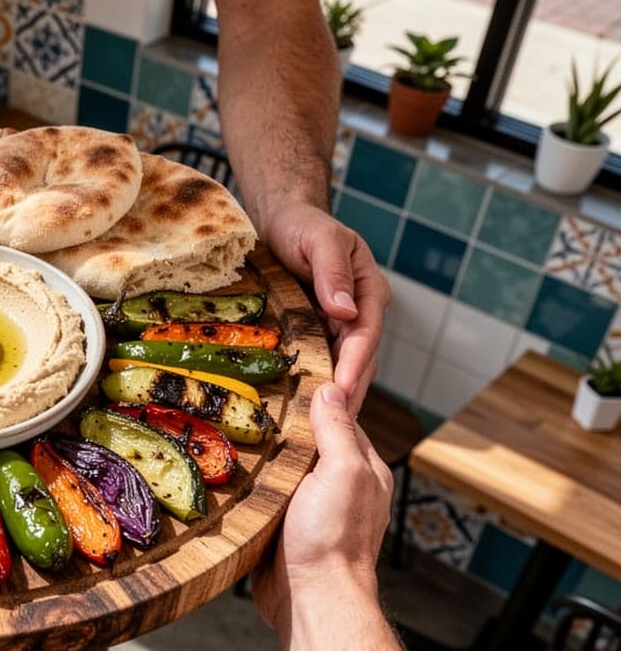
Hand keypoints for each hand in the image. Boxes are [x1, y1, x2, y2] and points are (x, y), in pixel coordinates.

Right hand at [252, 383, 392, 630]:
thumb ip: (337, 431)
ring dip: (262, 454)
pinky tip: (230, 469)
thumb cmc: (333, 540)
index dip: (317, 396)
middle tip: (248, 397)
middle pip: (307, 441)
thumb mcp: (342, 472)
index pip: (339, 418)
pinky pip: (265, 494)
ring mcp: (309, 507)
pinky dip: (250, 483)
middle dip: (283, 424)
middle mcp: (337, 486)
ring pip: (283, 467)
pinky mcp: (282, 526)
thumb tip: (330, 389)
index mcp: (360, 468)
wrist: (311, 600)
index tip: (288, 374)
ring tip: (231, 426)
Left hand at [263, 203, 389, 410]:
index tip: (342, 390)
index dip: (355, 364)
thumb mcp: (320, 239)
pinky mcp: (318, 332)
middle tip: (335, 428)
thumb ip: (333, 271)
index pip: (366, 334)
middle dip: (351, 392)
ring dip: (337, 396)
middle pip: (361, 359)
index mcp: (368, 291)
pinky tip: (307, 408)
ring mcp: (339, 325)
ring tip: (323, 429)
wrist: (281, 221)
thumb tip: (345, 310)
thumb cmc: (303, 225)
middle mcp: (359, 312)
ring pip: (344, 366)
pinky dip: (318, 384)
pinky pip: (322, 361)